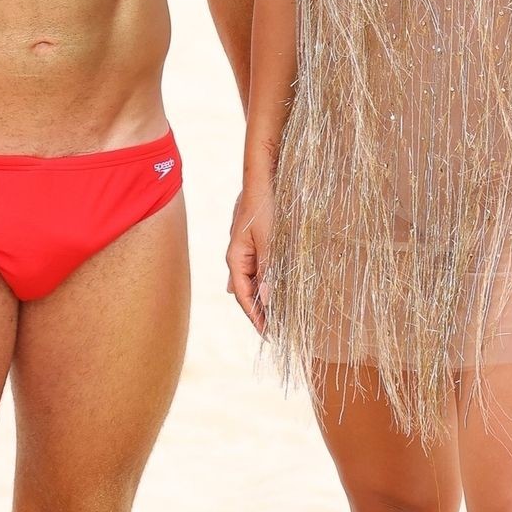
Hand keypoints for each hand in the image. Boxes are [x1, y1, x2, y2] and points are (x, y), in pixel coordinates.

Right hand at [226, 185, 272, 334]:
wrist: (262, 177)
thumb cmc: (264, 206)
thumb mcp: (269, 240)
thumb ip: (268, 269)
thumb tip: (266, 299)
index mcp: (235, 259)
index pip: (243, 297)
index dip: (256, 317)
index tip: (270, 334)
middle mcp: (237, 257)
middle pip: (245, 292)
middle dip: (259, 311)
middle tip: (276, 329)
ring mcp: (244, 249)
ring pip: (252, 281)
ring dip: (263, 297)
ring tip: (277, 314)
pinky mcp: (254, 242)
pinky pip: (258, 269)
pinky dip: (266, 283)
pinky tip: (272, 288)